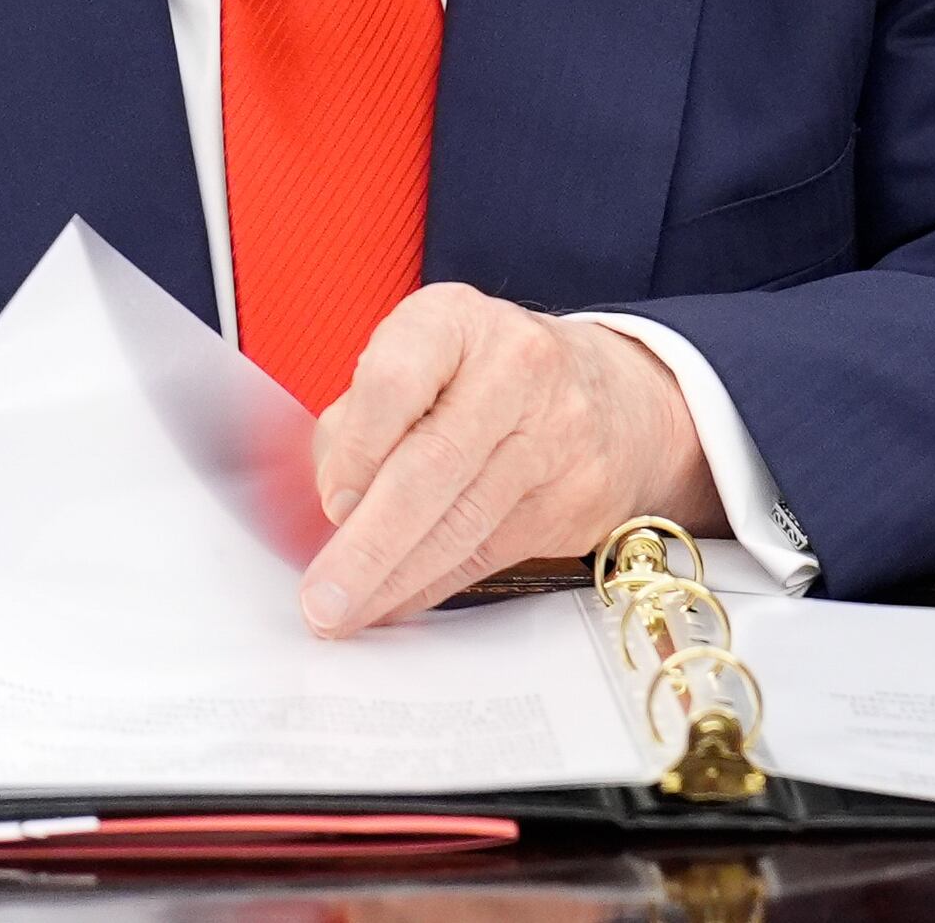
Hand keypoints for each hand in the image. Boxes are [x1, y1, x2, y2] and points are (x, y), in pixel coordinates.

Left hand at [297, 288, 715, 635]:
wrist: (612, 395)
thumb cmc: (484, 377)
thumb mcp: (420, 358)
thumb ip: (363, 420)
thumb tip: (330, 510)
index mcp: (455, 321)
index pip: (394, 381)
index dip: (356, 451)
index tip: (330, 502)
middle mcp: (514, 368)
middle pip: (430, 467)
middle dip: (368, 545)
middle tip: (322, 597)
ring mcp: (556, 435)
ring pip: (462, 525)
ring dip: (393, 581)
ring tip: (344, 614)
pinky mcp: (577, 499)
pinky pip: (487, 555)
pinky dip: (431, 586)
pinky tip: (393, 603)